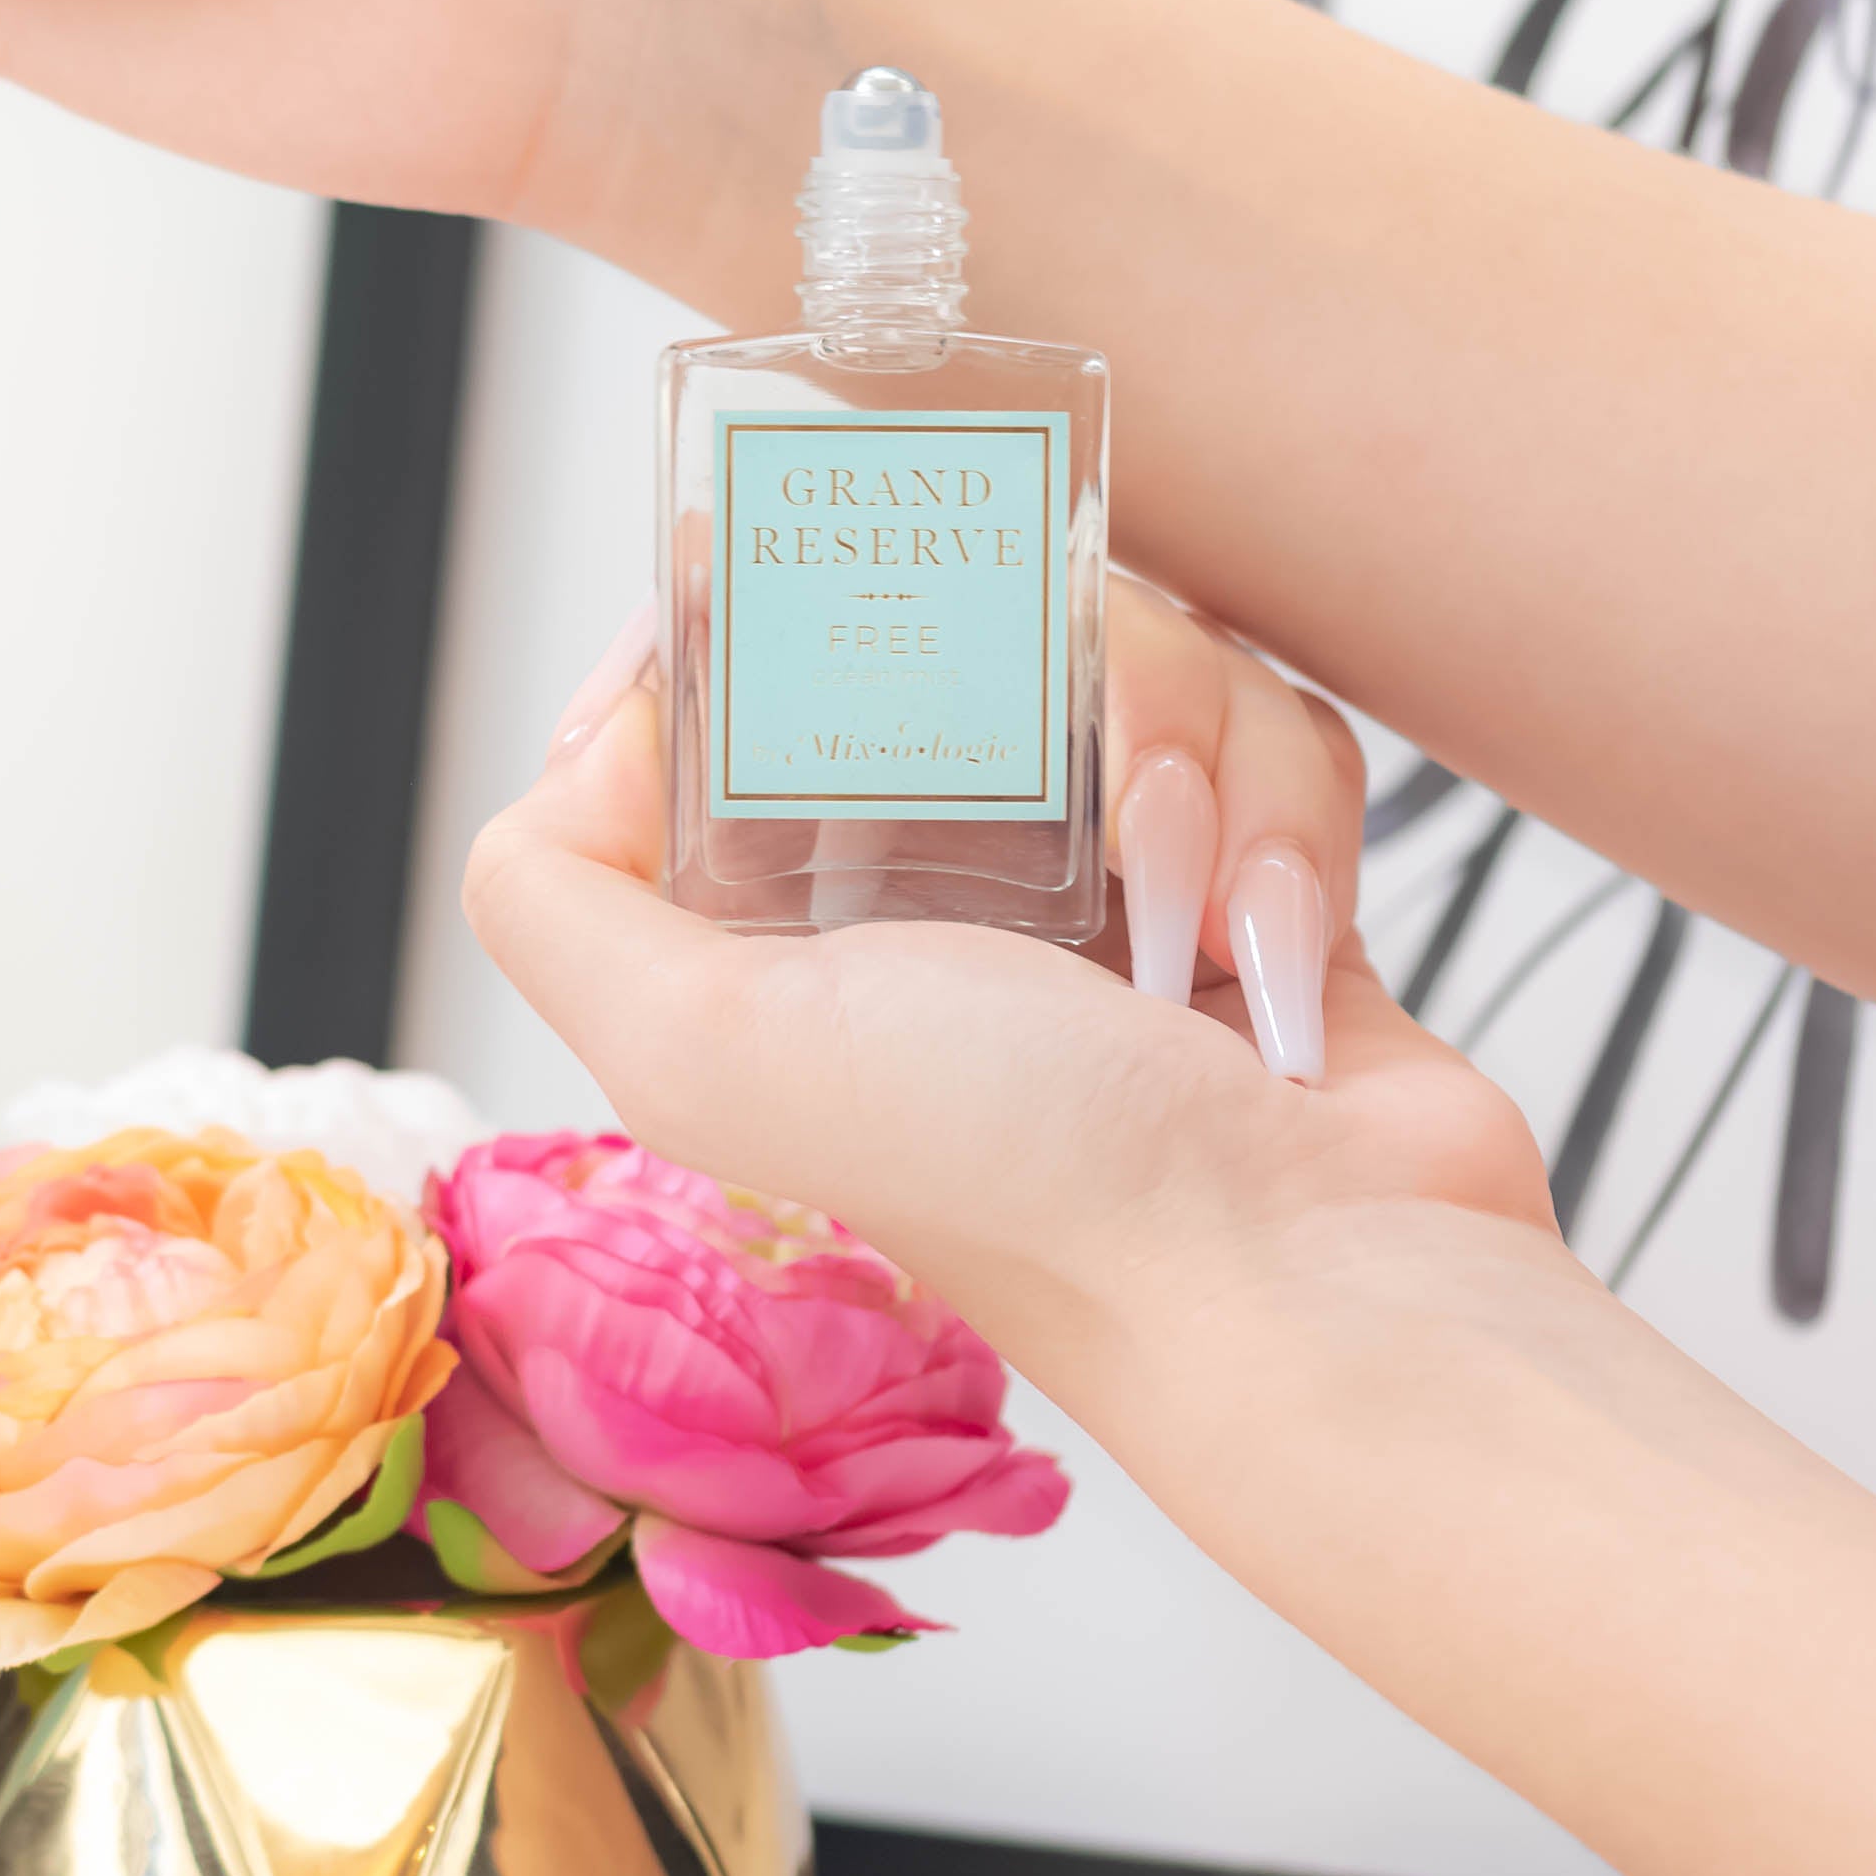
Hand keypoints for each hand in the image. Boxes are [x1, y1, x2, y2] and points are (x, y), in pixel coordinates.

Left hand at [482, 589, 1547, 1395]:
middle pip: (946, 624)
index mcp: (774, 923)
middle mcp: (923, 893)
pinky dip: (1282, 817)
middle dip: (1030, 662)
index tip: (835, 592)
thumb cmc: (1022, 1174)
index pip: (733, 688)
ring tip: (1183, 902)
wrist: (1324, 1284)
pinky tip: (1272, 945)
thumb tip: (598, 729)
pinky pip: (1268, 721)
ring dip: (1179, 752)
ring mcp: (1099, 876)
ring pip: (1127, 654)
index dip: (769, 615)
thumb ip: (552, 894)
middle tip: (1076, 783)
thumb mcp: (702, 1047)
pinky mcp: (1256, 870)